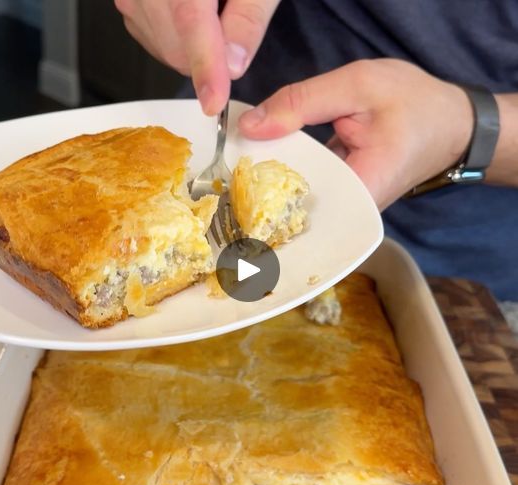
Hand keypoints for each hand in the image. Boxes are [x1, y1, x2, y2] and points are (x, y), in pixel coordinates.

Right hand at [114, 0, 279, 114]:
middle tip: (230, 19)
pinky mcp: (129, 7)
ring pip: (167, 52)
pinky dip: (180, 42)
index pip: (191, 21)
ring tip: (210, 7)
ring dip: (196, 49)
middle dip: (211, 56)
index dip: (206, 66)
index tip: (214, 100)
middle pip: (178, 48)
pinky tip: (193, 14)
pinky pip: (157, 44)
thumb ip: (247, 18)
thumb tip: (234, 64)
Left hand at [238, 59, 474, 208]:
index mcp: (359, 191)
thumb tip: (250, 125)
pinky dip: (286, 173)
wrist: (452, 123)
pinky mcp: (342, 194)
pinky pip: (306, 188)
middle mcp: (350, 209)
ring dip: (267, 183)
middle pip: (292, 210)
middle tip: (220, 183)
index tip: (226, 195)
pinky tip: (263, 163)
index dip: (257, 205)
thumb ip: (301, 103)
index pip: (299, 211)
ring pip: (296, 200)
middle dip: (255, 196)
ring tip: (233, 174)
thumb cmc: (416, 104)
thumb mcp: (357, 86)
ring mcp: (346, 205)